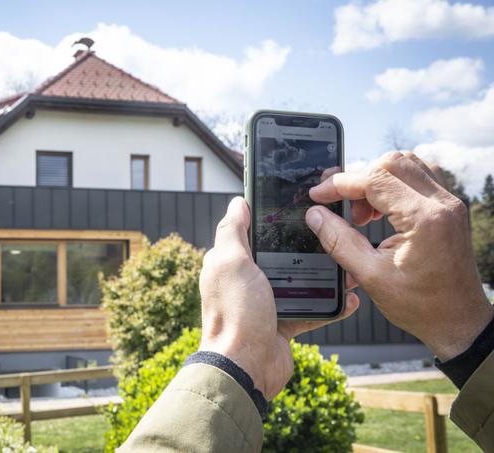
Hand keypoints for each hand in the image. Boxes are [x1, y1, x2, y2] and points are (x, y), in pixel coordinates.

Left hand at [198, 197, 357, 398]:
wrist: (246, 366)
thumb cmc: (235, 313)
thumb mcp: (231, 263)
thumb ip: (232, 231)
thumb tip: (238, 203)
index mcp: (231, 263)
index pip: (252, 232)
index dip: (272, 219)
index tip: (299, 207)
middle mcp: (247, 281)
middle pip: (281, 256)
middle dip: (306, 246)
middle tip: (333, 233)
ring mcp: (266, 303)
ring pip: (300, 281)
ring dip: (324, 275)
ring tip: (348, 263)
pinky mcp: (283, 324)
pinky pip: (312, 309)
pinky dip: (331, 305)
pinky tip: (350, 298)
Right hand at [307, 151, 492, 360]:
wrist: (458, 322)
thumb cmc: (421, 306)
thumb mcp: (370, 275)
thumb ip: (339, 240)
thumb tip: (315, 215)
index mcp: (424, 219)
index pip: (374, 180)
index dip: (340, 184)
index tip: (318, 196)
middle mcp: (442, 204)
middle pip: (392, 162)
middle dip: (359, 180)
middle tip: (345, 210)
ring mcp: (450, 204)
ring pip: (407, 165)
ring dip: (377, 181)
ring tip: (364, 214)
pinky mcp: (450, 209)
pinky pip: (420, 178)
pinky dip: (394, 186)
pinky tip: (382, 212)